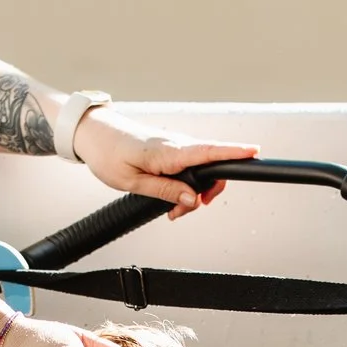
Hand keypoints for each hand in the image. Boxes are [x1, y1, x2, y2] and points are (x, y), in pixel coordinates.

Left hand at [73, 110, 258, 217]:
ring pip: (200, 170)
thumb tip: (192, 199)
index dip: (234, 152)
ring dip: (193, 192)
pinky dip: (186, 183)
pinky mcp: (171, 149)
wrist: (92, 134)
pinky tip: (172, 196)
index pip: (209, 151)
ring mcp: (175, 145)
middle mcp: (176, 145)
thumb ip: (165, 190)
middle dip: (206, 193)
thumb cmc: (108, 154)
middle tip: (181, 212)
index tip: (254, 152)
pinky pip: (189, 166)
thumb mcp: (132, 182)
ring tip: (171, 208)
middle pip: (211, 167)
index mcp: (168, 151)